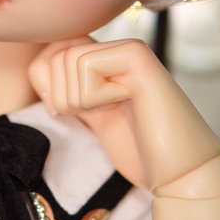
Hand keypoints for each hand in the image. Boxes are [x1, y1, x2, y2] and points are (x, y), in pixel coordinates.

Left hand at [28, 37, 219, 195]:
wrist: (180, 173)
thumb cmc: (141, 151)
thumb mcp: (92, 115)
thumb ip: (70, 89)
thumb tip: (39, 66)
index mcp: (107, 58)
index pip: (47, 56)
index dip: (49, 90)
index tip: (77, 113)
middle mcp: (117, 47)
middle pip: (54, 55)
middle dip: (63, 97)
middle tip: (98, 115)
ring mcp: (129, 49)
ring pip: (67, 59)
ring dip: (79, 100)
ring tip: (113, 110)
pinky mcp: (138, 58)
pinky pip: (86, 66)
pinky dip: (93, 97)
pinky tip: (124, 105)